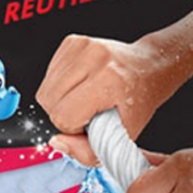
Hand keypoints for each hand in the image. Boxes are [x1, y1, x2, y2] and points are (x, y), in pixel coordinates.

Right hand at [37, 35, 163, 160]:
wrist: (147, 68)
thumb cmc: (138, 101)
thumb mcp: (122, 137)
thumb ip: (88, 151)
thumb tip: (56, 143)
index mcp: (109, 80)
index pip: (64, 115)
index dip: (74, 128)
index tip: (91, 123)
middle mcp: (94, 57)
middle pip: (49, 101)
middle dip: (64, 115)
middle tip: (87, 112)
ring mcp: (81, 46)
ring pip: (45, 89)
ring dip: (60, 102)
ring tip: (84, 99)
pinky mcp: (71, 41)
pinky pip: (48, 75)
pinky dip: (59, 87)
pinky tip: (79, 86)